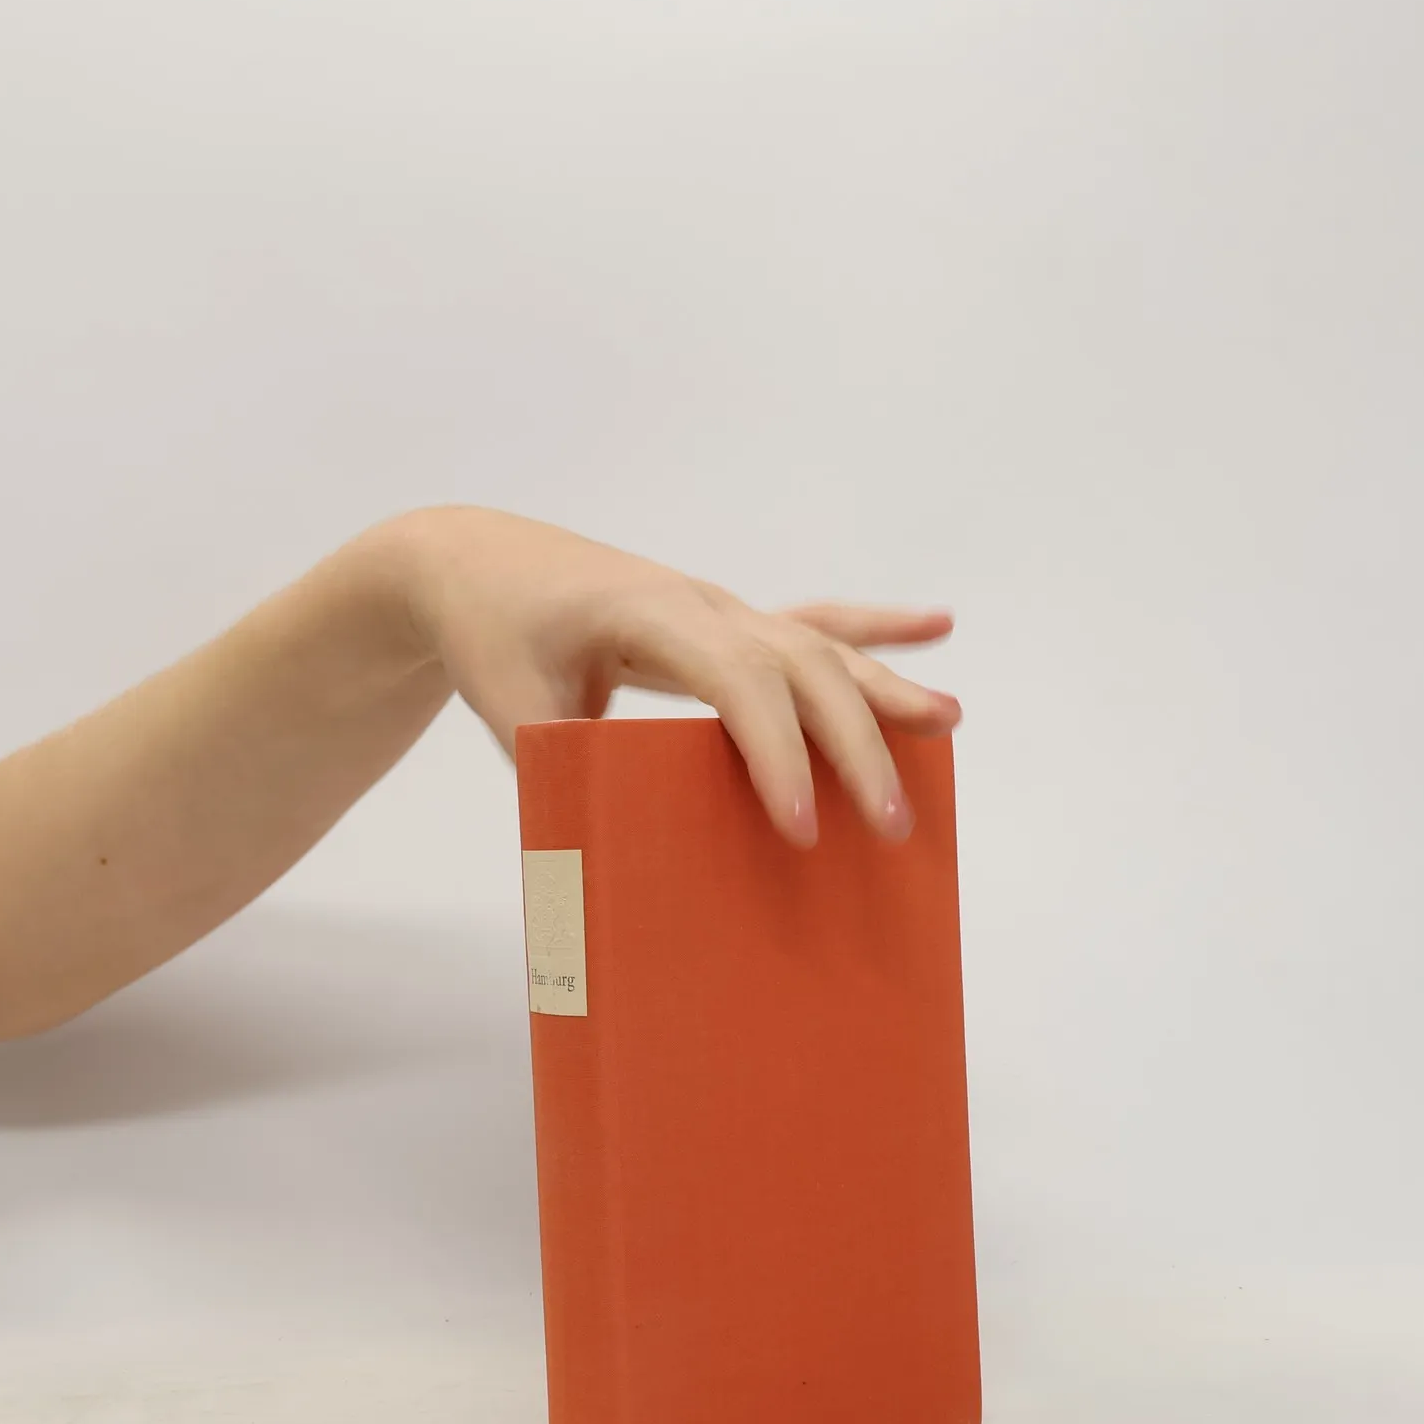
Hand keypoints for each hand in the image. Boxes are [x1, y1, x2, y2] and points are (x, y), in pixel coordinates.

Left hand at [387, 505, 961, 845]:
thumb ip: (561, 768)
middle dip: (854, 745)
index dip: (776, 755)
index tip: (800, 829)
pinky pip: (814, 621)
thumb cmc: (492, 633)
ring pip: (821, 644)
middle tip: (890, 825)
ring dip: (885, 688)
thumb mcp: (511, 706)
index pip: (736, 681)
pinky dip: (876, 627)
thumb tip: (605, 861)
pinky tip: (936, 626)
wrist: (474, 562)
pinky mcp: (724, 620)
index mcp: (649, 614)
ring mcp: (720, 607)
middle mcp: (701, 603)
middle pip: (801, 666)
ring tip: (948, 723)